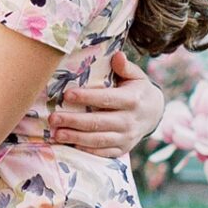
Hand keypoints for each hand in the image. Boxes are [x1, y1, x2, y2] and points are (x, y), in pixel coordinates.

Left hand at [49, 48, 163, 156]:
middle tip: (53, 118)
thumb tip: (117, 55)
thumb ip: (125, 67)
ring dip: (75, 137)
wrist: (154, 114)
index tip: (67, 95)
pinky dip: (85, 150)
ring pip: (98, 140)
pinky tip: (69, 145)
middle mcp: (129, 121)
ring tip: (56, 133)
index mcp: (132, 100)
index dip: (87, 97)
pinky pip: (102, 153)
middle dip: (74, 121)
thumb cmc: (138, 90)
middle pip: (98, 122)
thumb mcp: (137, 76)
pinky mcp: (122, 150)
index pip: (107, 99)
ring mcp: (126, 138)